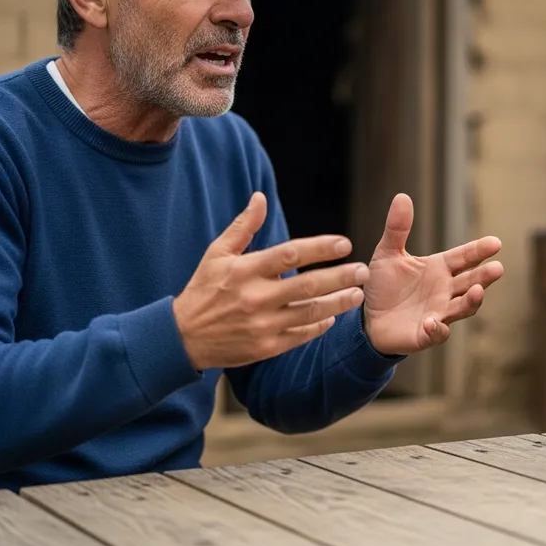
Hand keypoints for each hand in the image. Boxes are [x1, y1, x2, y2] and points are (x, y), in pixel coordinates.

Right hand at [173, 192, 368, 370]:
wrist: (183, 337)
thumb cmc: (204, 289)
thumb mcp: (217, 253)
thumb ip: (243, 226)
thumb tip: (260, 197)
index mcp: (245, 270)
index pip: (289, 254)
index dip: (319, 248)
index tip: (344, 243)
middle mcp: (256, 298)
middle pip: (307, 286)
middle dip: (340, 277)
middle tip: (363, 271)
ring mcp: (262, 325)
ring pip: (310, 313)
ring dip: (338, 303)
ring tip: (357, 294)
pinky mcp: (265, 348)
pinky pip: (300, 335)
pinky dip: (319, 326)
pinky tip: (333, 317)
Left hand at [362, 193, 502, 354]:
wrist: (367, 317)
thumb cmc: (383, 284)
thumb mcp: (387, 253)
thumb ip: (397, 228)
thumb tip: (402, 196)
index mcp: (439, 268)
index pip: (464, 257)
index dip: (479, 250)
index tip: (496, 242)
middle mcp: (444, 291)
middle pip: (471, 282)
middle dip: (484, 276)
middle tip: (497, 268)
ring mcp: (438, 313)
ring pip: (462, 308)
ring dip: (471, 301)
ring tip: (477, 291)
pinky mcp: (424, 334)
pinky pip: (437, 333)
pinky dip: (438, 329)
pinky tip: (434, 322)